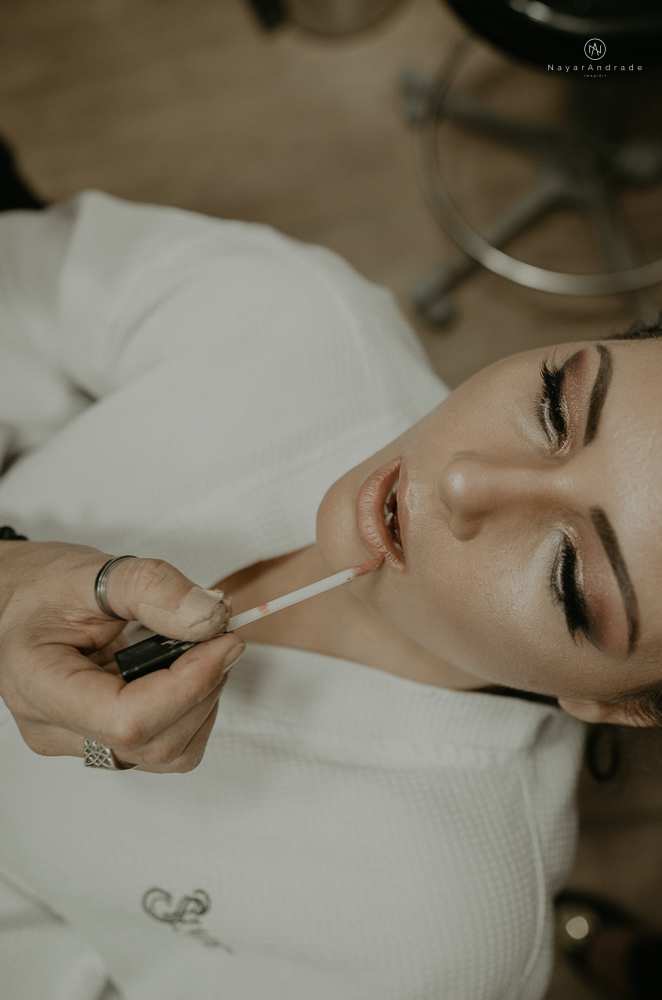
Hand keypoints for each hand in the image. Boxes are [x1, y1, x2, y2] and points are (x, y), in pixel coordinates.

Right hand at [0, 541, 243, 771]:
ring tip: (198, 648)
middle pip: (156, 743)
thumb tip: (208, 618)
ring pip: (168, 752)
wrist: (21, 601)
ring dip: (203, 699)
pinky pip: (165, 744)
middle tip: (219, 634)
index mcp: (39, 686)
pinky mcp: (105, 740)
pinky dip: (192, 706)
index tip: (223, 641)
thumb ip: (153, 589)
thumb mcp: (95, 572)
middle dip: (204, 687)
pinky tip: (183, 668)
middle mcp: (56, 729)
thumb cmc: (43, 588)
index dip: (189, 685)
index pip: (128, 720)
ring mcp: (81, 741)